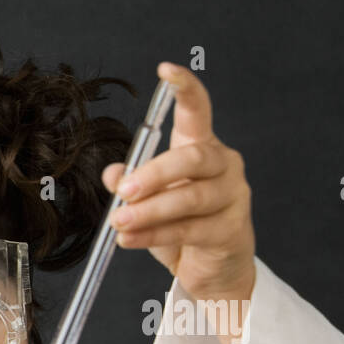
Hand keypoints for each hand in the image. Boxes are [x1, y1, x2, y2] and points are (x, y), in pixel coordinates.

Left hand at [102, 62, 256, 343]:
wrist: (213, 272)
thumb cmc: (183, 230)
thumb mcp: (150, 203)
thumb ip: (132, 184)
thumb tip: (111, 173)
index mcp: (202, 149)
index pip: (199, 111)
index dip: (185, 89)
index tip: (167, 71)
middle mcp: (223, 166)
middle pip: (193, 157)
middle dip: (154, 172)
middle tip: (124, 189)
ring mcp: (232, 197)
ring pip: (190, 197)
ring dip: (150, 210)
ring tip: (119, 221)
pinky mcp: (230, 229)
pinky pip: (188, 229)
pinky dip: (153, 235)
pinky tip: (129, 238)